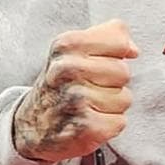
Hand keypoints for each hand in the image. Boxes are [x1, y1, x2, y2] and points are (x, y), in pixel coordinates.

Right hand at [13, 19, 139, 162]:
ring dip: (110, 106)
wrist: (31, 125)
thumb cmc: (62, 83)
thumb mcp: (76, 48)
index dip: (115, 55)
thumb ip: (109, 36)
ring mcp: (75, 99)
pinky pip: (120, 122)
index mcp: (67, 45)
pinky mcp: (83, 127)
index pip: (120, 43)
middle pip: (124, 72)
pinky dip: (108, 126)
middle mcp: (68, 69)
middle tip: (89, 89)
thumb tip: (133, 50)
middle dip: (112, 83)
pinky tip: (88, 123)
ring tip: (88, 106)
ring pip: (124, 99)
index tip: (97, 63)